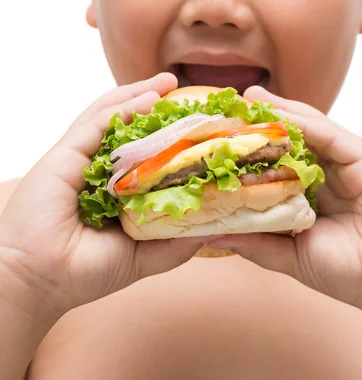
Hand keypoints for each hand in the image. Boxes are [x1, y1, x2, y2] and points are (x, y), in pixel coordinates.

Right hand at [0, 73, 217, 315]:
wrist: (40, 281)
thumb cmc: (87, 272)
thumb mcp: (146, 257)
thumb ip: (177, 242)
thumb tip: (216, 229)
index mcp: (115, 189)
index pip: (143, 151)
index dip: (167, 134)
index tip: (196, 123)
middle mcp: (97, 169)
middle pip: (127, 127)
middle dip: (154, 105)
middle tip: (183, 88)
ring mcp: (79, 160)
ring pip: (109, 116)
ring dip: (139, 94)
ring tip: (168, 82)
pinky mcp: (63, 157)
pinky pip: (94, 124)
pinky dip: (121, 108)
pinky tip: (146, 98)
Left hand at [208, 87, 361, 307]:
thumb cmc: (346, 273)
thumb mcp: (290, 257)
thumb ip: (257, 243)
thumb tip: (214, 235)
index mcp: (313, 194)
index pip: (278, 163)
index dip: (251, 149)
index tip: (219, 137)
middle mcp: (329, 174)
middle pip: (293, 140)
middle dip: (263, 122)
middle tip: (229, 106)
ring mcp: (349, 165)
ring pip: (312, 130)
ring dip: (281, 113)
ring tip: (250, 98)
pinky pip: (332, 136)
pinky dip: (307, 123)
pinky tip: (280, 114)